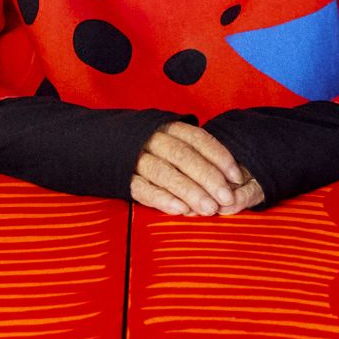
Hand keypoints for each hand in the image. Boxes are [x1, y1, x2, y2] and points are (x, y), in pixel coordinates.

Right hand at [129, 122, 264, 215]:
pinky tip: (180, 209)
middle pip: (184, 156)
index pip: (198, 139)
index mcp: (169, 128)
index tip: (236, 176)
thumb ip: (195, 154)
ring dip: (189, 191)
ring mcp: (135, 158)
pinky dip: (162, 199)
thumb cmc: (150, 149)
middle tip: (226, 198)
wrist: (101, 145)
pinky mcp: (122, 178)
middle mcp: (153, 140)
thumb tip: (229, 177)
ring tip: (208, 209)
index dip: (219, 157)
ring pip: (165, 173)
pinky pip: (142, 188)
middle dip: (207, 177)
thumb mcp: (171, 142)